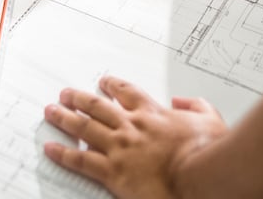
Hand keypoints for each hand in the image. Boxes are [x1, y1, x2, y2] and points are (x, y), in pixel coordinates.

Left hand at [43, 77, 226, 198]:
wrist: (200, 178)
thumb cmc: (207, 154)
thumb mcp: (211, 120)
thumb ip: (196, 106)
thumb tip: (182, 102)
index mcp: (153, 114)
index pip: (127, 93)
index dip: (112, 86)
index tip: (103, 83)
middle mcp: (131, 127)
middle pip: (97, 107)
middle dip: (78, 99)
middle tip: (65, 94)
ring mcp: (119, 148)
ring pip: (83, 128)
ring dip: (65, 119)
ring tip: (51, 112)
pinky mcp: (112, 171)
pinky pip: (80, 160)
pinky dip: (63, 154)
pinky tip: (51, 148)